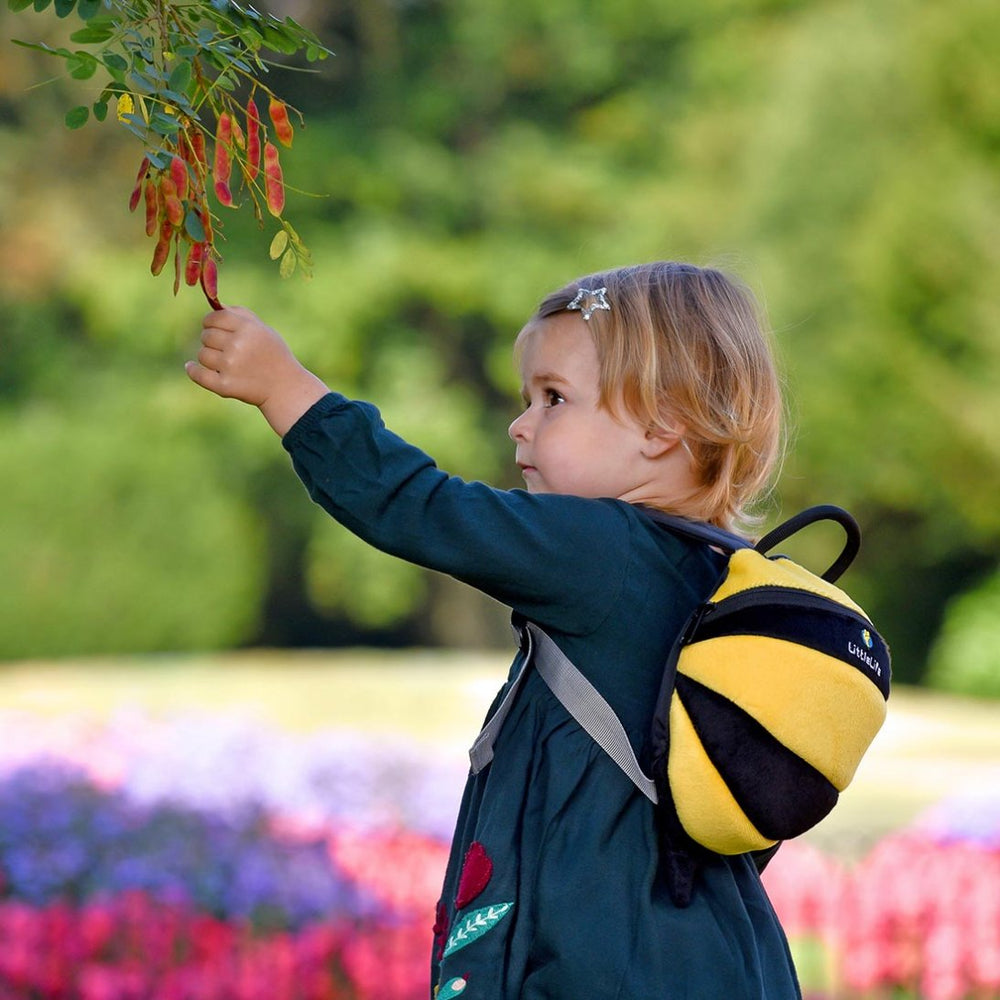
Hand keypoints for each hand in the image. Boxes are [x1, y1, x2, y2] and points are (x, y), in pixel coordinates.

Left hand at [185, 306, 328, 434]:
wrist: (285, 387)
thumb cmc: (273, 355)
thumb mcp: (263, 329)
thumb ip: (240, 314)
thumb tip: (215, 304)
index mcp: (247, 328)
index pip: (214, 318)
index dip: (210, 322)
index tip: (214, 328)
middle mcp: (237, 345)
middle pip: (206, 336)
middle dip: (212, 341)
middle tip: (225, 349)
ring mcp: (230, 366)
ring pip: (202, 355)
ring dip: (209, 358)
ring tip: (224, 363)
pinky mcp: (225, 386)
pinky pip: (197, 374)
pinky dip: (192, 370)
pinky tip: (191, 367)